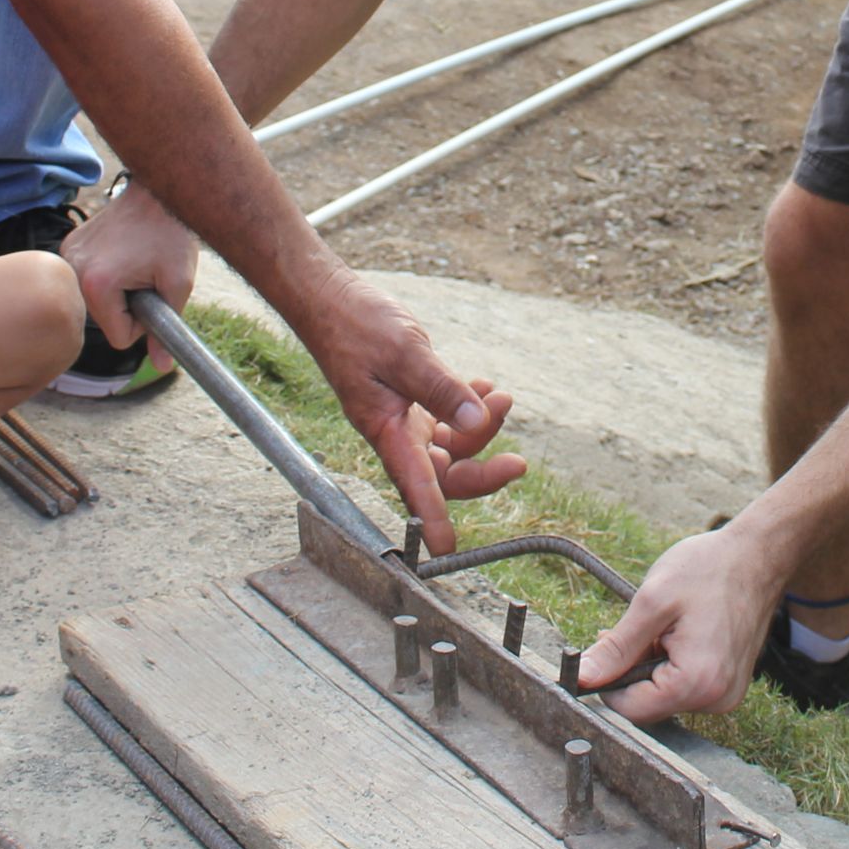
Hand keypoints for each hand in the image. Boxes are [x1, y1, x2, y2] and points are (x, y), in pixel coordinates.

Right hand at [63, 180, 197, 360]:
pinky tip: (121, 251)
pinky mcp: (67, 245)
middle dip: (126, 308)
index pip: (118, 338)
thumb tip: (163, 368)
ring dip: (115, 293)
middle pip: (103, 321)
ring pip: (93, 303)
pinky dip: (104, 275)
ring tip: (133, 261)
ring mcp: (65, 255)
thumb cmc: (172, 236)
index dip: (142, 323)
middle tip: (144, 274)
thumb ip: (167, 330)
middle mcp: (71, 271)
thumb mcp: (178, 285)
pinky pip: (86, 280)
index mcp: (96, 285)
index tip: (152, 293)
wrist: (159, 193)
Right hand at [299, 272, 524, 553]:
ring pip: (452, 446)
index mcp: (386, 430)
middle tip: (517, 460)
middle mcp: (395, 433)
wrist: (331, 299)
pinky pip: (448, 420)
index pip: (415, 485)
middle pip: (445, 474)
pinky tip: (481, 386)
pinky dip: (469, 407)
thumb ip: (442, 389)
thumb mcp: (406, 352)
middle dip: (483, 467)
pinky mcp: (410, 401)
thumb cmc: (356, 324)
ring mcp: (404, 418)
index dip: (432, 519)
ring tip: (500, 395)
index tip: (447, 549)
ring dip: (482, 427)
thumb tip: (479, 422)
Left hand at [579, 519, 786, 724]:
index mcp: (697, 683)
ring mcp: (726, 695)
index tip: (606, 647)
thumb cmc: (709, 569)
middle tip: (638, 629)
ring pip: (665, 696)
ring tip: (664, 627)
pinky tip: (680, 634)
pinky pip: (685, 687)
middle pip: (649, 705)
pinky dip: (672, 666)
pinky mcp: (728, 686)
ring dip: (652, 667)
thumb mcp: (652, 602)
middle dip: (633, 670)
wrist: (757, 556)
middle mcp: (716, 699)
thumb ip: (617, 648)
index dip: (609, 681)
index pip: (631, 709)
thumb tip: (583, 677)